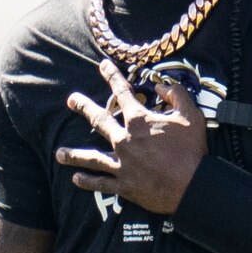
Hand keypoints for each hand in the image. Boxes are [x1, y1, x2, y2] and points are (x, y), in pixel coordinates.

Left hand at [58, 73, 211, 217]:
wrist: (192, 187)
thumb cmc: (192, 151)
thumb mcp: (191, 116)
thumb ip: (177, 95)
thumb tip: (161, 85)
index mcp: (139, 121)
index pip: (122, 92)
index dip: (112, 76)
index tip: (102, 65)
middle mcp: (124, 140)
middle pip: (98, 121)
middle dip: (83, 108)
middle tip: (71, 100)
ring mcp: (122, 164)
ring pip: (91, 157)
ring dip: (74, 155)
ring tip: (59, 153)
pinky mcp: (124, 185)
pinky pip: (101, 183)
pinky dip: (87, 181)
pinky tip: (76, 179)